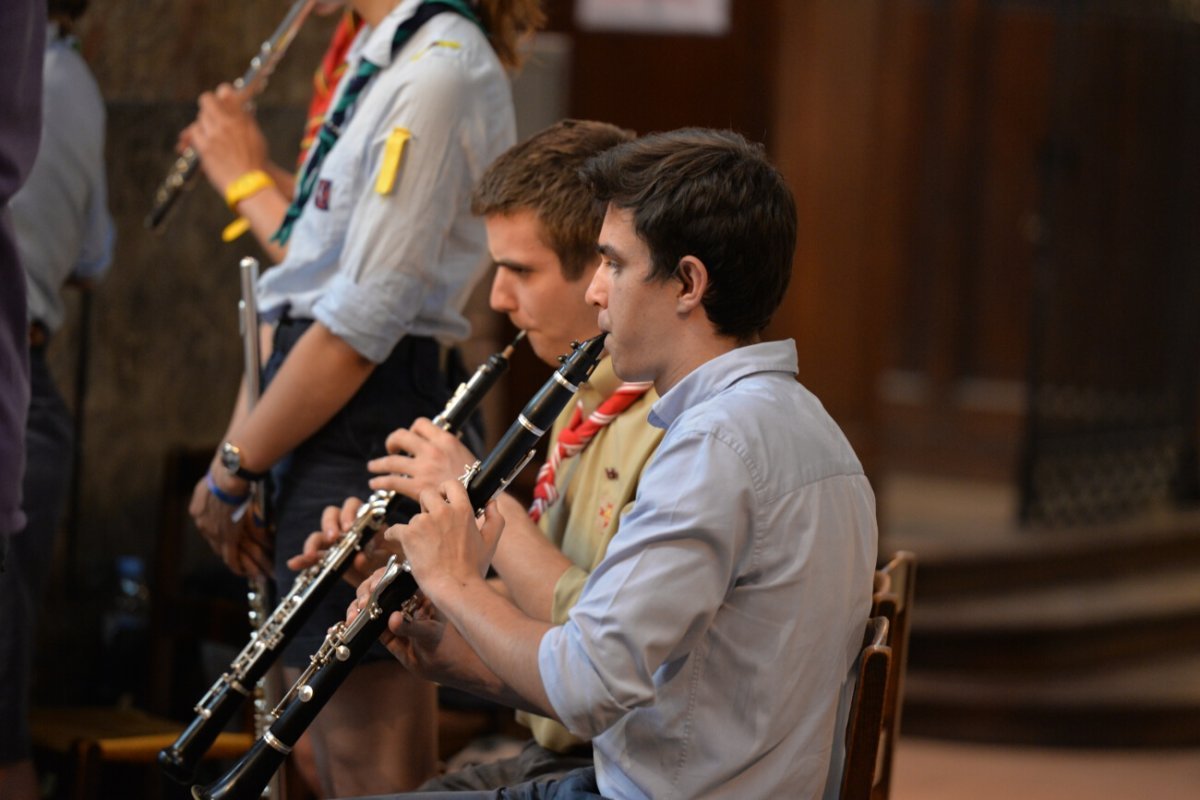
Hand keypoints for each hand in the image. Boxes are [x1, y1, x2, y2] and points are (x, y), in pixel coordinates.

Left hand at [180, 83, 268, 193]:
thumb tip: (240, 107)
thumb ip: (245, 119)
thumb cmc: (255, 164)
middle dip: (208, 107)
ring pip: (199, 118)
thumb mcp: (256, 137)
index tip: (221, 98)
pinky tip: (198, 144)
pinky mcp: (204, 147)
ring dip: (202, 125)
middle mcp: (227, 123)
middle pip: (207, 101)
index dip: (221, 93)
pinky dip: (193, 137)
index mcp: (241, 119)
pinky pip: (193, 133)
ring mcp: (214, 134)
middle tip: (211, 115)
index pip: (225, 91)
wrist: (249, 184)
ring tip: (209, 135)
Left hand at [189, 469, 271, 577]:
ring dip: (237, 563)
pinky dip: (238, 566)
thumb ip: (216, 488)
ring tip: (248, 571)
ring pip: (224, 553)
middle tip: (238, 561)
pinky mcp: (228, 537)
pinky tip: (246, 573)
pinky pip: (231, 557)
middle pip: (215, 543)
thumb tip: (227, 488)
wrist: (229, 475)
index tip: (227, 540)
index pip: (208, 528)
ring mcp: (215, 532)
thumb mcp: (214, 479)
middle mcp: (203, 524)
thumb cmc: (226, 471)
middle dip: (227, 553)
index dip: (218, 536)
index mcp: (198, 510)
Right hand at [286, 496, 386, 584]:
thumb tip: (359, 558)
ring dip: (313, 542)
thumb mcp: (383, 557)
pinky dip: (302, 560)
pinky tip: (294, 564)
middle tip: (333, 538)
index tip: (349, 527)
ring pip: (318, 534)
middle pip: (331, 514)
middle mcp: (345, 527)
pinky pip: (311, 556)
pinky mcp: (325, 557)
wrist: (378, 580)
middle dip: (330, 524)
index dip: (348, 513)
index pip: (352, 506)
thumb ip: (373, 556)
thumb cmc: (384, 561)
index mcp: (363, 520)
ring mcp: (333, 542)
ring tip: (311, 554)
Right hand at [347, 569, 468, 683]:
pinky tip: (348, 622)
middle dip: (366, 590)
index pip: (398, 574)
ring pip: (369, 601)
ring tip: (355, 616)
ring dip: (357, 605)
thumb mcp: (431, 634)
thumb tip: (392, 618)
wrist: (442, 667)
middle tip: (365, 603)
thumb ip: (412, 627)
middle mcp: (403, 598)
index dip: (383, 576)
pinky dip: (354, 620)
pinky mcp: (383, 629)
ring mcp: (392, 612)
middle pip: (379, 584)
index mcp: (419, 591)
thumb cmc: (445, 645)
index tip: (374, 588)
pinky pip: (365, 621)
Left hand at [367, 418, 476, 499]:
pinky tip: (375, 483)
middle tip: (390, 449)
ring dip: (379, 464)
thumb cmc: (475, 481)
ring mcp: (424, 469)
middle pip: (401, 437)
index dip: (412, 430)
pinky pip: (391, 481)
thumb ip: (447, 448)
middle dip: (391, 442)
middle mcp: (432, 451)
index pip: (420, 424)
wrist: (480, 501)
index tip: (410, 439)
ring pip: (391, 461)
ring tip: (373, 467)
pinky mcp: (417, 487)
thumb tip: (435, 445)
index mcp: (446, 440)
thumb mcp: (464, 454)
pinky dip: (380, 482)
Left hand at [384, 480, 503, 601]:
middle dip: (426, 505)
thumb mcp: (491, 542)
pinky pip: (394, 529)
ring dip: (415, 527)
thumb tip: (492, 503)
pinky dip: (394, 535)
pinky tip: (398, 542)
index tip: (442, 497)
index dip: (445, 489)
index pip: (451, 484)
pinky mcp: (408, 535)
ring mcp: (424, 522)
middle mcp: (443, 512)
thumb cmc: (473, 569)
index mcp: (463, 511)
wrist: (456, 588)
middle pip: (427, 493)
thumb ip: (495, 519)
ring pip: (414, 516)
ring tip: (422, 545)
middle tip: (429, 522)